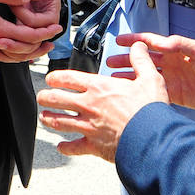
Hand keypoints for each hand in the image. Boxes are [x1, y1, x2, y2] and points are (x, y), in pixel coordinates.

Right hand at [0, 0, 59, 61]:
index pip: (28, 35)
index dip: (45, 32)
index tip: (57, 27)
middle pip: (24, 50)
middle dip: (42, 44)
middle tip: (54, 36)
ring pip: (14, 57)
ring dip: (31, 53)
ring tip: (43, 46)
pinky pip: (3, 57)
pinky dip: (16, 56)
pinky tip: (22, 51)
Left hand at [38, 41, 168, 161]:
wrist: (152, 138)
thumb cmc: (150, 110)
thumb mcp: (150, 78)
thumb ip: (141, 61)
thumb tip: (138, 46)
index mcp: (99, 87)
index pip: (69, 78)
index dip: (56, 77)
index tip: (51, 79)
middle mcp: (89, 106)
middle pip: (58, 99)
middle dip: (46, 97)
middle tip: (42, 97)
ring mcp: (89, 126)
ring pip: (60, 122)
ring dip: (49, 119)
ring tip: (44, 117)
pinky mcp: (93, 146)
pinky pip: (74, 147)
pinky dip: (66, 148)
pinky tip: (61, 147)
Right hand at [109, 32, 194, 111]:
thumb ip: (180, 43)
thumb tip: (162, 42)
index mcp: (175, 49)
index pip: (150, 42)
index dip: (135, 40)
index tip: (120, 40)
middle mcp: (171, 62)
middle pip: (143, 59)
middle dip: (126, 58)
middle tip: (111, 60)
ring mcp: (171, 78)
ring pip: (144, 74)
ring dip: (129, 74)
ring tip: (114, 76)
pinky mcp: (173, 92)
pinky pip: (152, 89)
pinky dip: (140, 89)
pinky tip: (130, 90)